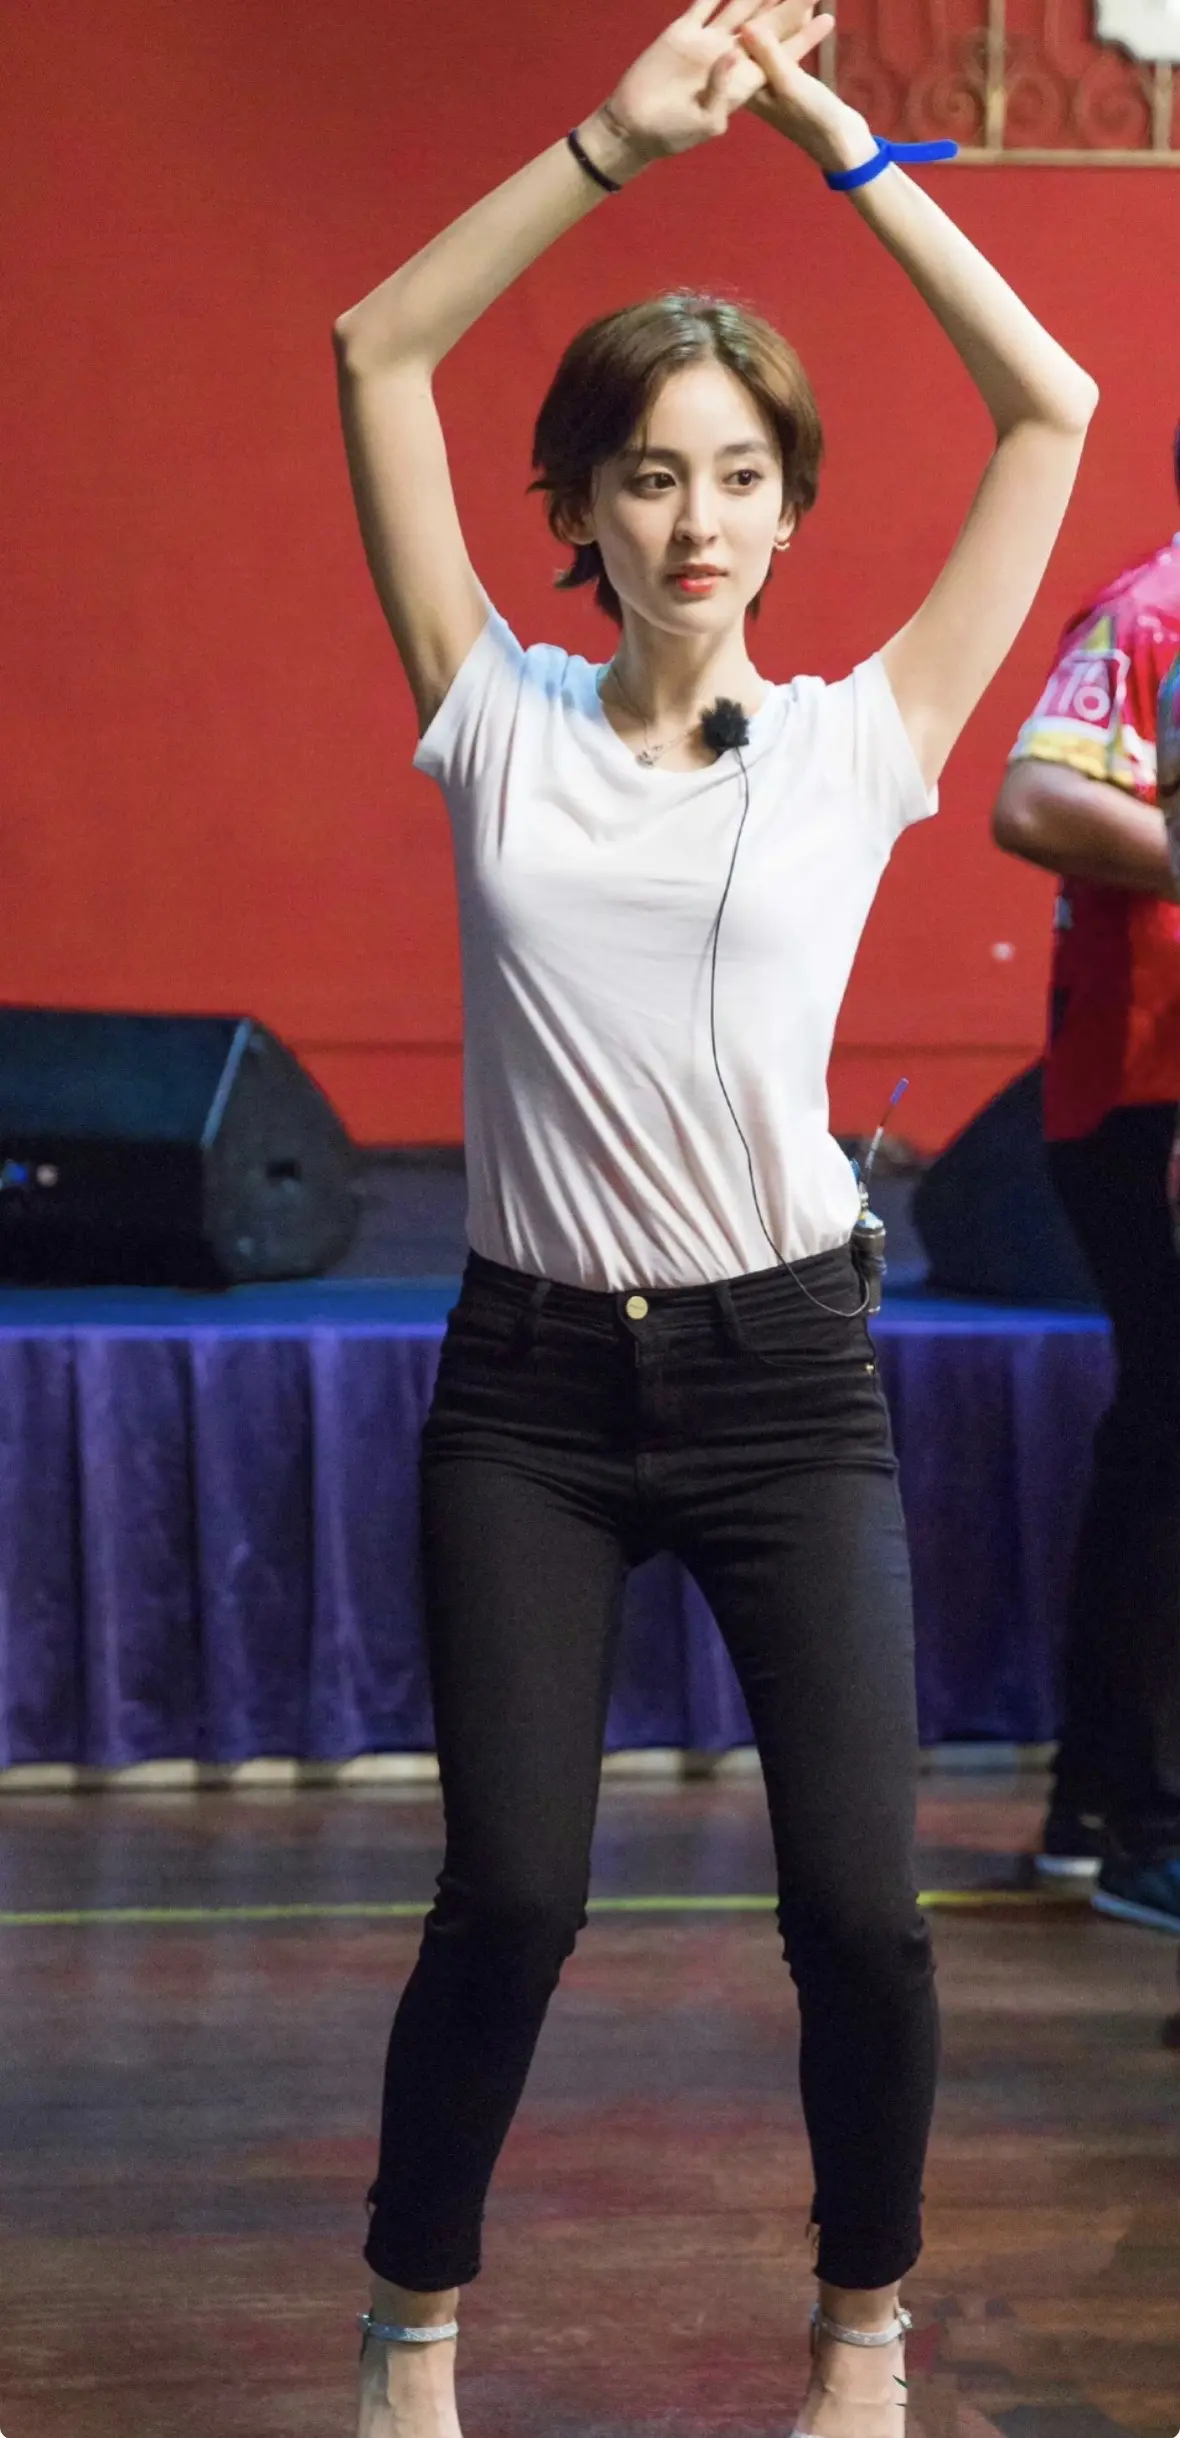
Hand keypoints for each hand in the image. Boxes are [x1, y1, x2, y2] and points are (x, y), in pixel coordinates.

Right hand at [601, 0, 831, 162]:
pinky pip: (704, 3)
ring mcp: (707, 42)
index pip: (780, 54)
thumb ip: (722, 89)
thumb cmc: (672, 135)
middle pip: (767, 24)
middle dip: (787, 4)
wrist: (635, 129)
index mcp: (742, 81)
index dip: (802, 35)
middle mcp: (729, 58)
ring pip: (740, 6)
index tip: (825, 16)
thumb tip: (734, 52)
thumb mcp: (707, 121)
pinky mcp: (683, 32)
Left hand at [739, 12, 872, 172]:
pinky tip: (804, 7)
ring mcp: (771, 80)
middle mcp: (753, 82)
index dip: (749, 14)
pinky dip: (796, 26)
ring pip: (772, 39)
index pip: (740, 43)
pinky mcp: (789, 78)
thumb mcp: (789, 85)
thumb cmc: (812, 118)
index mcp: (745, 86)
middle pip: (754, 38)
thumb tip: (746, 24)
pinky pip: (788, 45)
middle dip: (765, 9)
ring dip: (782, 14)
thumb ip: (768, 56)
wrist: (842, 143)